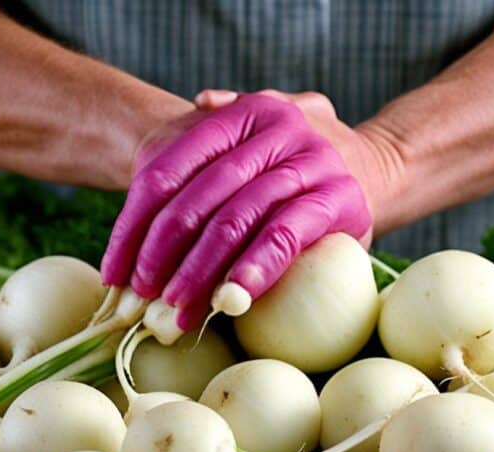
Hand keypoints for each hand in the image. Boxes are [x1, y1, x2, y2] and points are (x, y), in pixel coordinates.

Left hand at [101, 90, 386, 333]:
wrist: (378, 166)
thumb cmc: (299, 163)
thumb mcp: (263, 131)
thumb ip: (225, 124)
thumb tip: (200, 99)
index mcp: (246, 111)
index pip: (170, 169)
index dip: (134, 224)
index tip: (114, 272)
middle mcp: (279, 129)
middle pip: (198, 197)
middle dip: (162, 253)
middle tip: (140, 298)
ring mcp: (311, 163)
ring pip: (237, 219)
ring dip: (202, 271)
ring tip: (177, 310)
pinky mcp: (339, 200)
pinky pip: (286, 235)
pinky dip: (256, 268)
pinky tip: (233, 298)